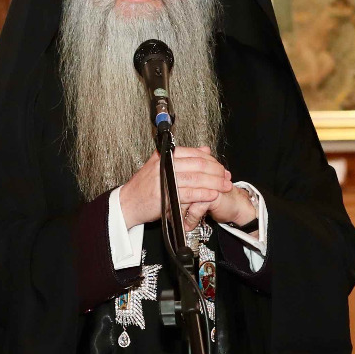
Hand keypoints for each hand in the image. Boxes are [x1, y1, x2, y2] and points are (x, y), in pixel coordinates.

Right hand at [119, 147, 234, 229]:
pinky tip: (212, 194)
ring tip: (224, 186)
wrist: (127, 203)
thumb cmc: (144, 187)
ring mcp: (164, 179)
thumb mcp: (162, 166)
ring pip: (196, 178)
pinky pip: (189, 193)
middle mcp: (164, 165)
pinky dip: (203, 193)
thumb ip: (185, 158)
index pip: (194, 154)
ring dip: (214, 183)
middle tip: (227, 177)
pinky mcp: (165, 195)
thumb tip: (205, 149)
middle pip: (198, 165)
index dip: (211, 161)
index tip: (221, 168)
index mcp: (165, 156)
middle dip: (216, 171)